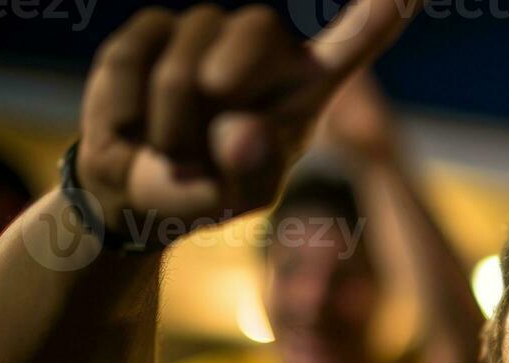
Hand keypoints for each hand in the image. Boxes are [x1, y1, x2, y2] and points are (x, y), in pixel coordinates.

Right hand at [75, 1, 414, 242]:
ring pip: (190, 53)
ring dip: (175, 123)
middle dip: (230, 74)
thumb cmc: (209, 190)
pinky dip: (131, 109)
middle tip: (210, 138)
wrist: (137, 190)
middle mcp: (265, 49)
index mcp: (305, 87)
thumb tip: (242, 132)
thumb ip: (252, 172)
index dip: (377, 14)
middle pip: (259, 27)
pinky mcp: (155, 29)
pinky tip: (137, 128)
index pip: (355, 39)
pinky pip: (138, 57)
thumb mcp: (241, 197)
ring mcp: (210, 33)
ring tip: (176, 150)